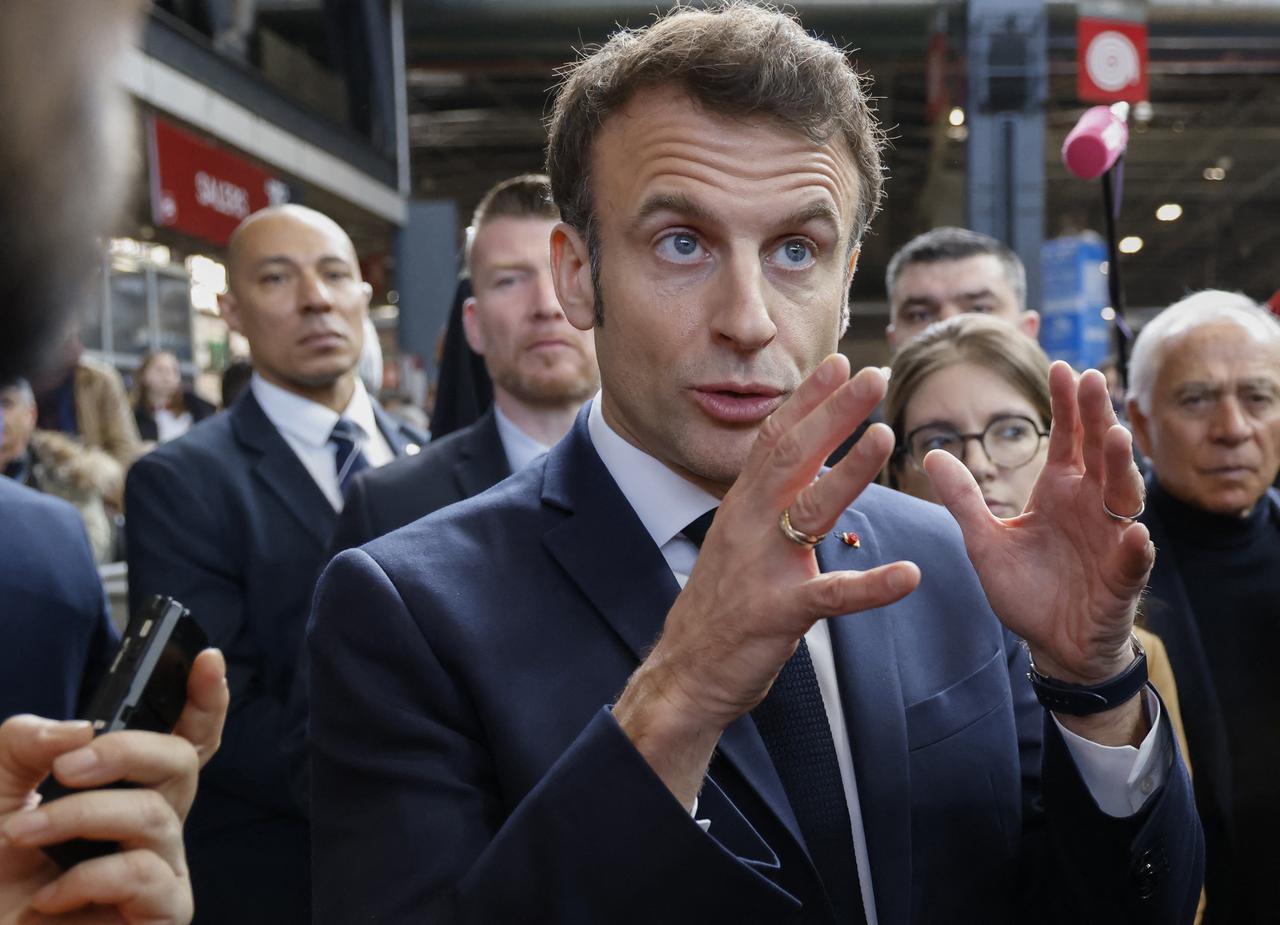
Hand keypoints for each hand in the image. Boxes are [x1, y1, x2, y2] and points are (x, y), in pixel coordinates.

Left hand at [0, 648, 227, 923]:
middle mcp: (150, 825)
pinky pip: (147, 876)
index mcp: (123, 791)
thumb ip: (24, 742)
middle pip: (181, 762)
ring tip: (23, 834)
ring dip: (81, 817)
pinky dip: (90, 879)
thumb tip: (82, 731)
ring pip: (157, 816)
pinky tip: (51, 897)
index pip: (182, 739)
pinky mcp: (161, 913)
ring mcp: (160, 870)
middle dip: (127, 752)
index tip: (205, 660)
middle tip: (66, 768)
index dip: (205, 699)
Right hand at [615, 356, 920, 807]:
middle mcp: (748, 525)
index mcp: (741, 506)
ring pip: (809, 509)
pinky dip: (870, 586)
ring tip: (887, 437)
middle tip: (873, 375)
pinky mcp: (778, 612)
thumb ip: (766, 503)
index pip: (774, 439)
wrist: (685, 670)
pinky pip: (830, 596)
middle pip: (792, 456)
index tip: (839, 362)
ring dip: (850, 471)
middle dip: (833, 413)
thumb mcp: (737, 540)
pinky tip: (908, 576)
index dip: (807, 399)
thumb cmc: (720, 605)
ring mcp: (762, 566)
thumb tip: (798, 466)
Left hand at [926, 364, 1152, 735]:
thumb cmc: (1026, 589)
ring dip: (1122, 468)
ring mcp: (1112, 540)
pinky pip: (1132, 561)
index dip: (1068, 406)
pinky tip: (1133, 533)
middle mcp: (1092, 507)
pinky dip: (1134, 547)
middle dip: (1098, 418)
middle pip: (1100, 454)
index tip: (1062, 368)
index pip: (1069, 439)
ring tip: (1116, 439)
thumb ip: (963, 500)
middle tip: (1093, 381)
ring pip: (1124, 497)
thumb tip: (931, 453)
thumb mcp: (984, 541)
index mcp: (1061, 493)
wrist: (1053, 643)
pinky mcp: (1123, 579)